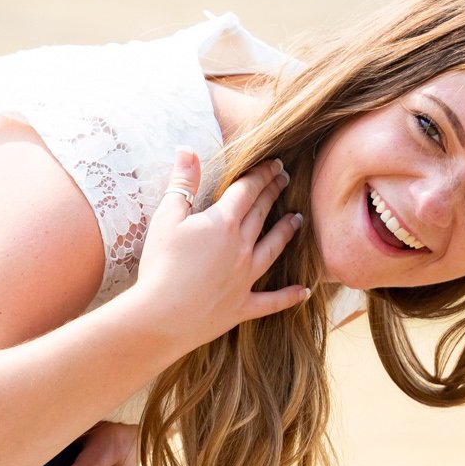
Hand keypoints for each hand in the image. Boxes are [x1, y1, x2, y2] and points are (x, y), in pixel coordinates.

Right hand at [118, 151, 309, 354]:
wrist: (161, 316)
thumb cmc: (160, 265)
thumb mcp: (166, 218)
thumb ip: (181, 183)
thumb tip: (187, 149)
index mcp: (223, 223)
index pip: (247, 191)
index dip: (261, 174)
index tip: (274, 163)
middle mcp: (241, 247)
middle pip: (261, 214)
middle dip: (273, 193)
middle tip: (285, 179)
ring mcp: (245, 278)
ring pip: (272, 249)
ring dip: (286, 232)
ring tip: (297, 220)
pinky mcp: (242, 306)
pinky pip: (271, 300)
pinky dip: (288, 296)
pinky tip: (304, 291)